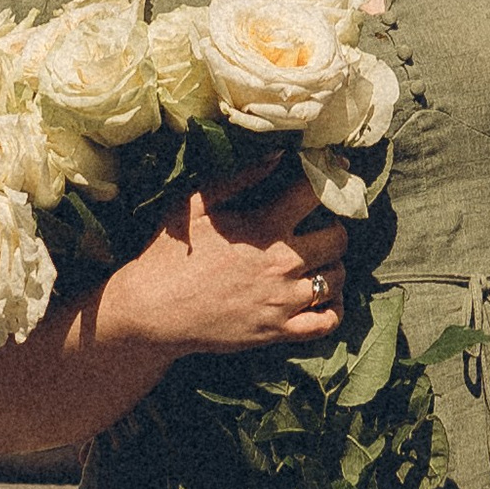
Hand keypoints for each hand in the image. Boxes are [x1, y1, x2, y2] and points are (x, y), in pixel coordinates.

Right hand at [102, 169, 348, 354]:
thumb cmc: (168, 254)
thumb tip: (276, 156)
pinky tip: (327, 299)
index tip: (337, 172)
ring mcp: (283, 301)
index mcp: (263, 228)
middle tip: (322, 225)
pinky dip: (334, 310)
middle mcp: (281, 264)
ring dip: (334, 266)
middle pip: (338, 239)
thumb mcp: (195, 205)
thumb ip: (239, 178)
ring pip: (336, 280)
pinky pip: (326, 323)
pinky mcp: (278, 332)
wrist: (151, 311)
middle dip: (335, 227)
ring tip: (320, 261)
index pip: (315, 194)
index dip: (331, 178)